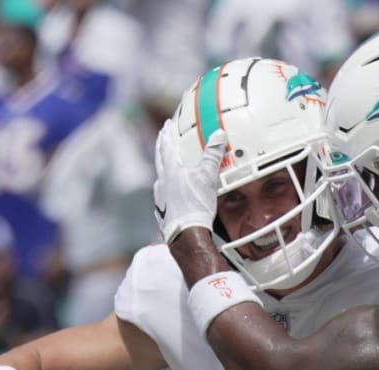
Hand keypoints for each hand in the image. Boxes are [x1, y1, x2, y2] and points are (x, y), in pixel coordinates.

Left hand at [153, 120, 226, 243]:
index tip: (166, 125)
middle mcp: (161, 183)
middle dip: (161, 148)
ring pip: (160, 179)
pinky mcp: (162, 213)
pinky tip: (170, 194)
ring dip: (163, 170)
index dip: (167, 133)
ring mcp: (160, 199)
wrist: (187, 235)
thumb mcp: (207, 177)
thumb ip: (212, 155)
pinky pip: (162, 196)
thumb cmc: (195, 205)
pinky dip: (166, 191)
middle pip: (159, 160)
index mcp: (170, 171)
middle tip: (161, 139)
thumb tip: (219, 135)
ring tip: (167, 167)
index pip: (166, 146)